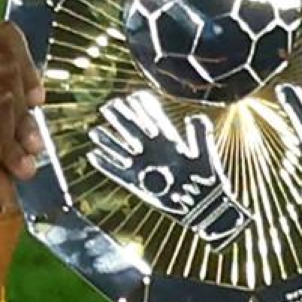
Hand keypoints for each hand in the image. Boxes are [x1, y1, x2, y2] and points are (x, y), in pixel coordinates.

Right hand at [0, 22, 44, 214]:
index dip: (28, 65)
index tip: (38, 101)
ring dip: (9, 141)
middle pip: (7, 70)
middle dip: (22, 115)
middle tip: (19, 144)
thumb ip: (23, 96)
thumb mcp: (17, 120)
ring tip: (0, 158)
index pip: (4, 34)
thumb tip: (35, 97)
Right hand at [86, 90, 250, 247]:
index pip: (152, 120)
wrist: (204, 206)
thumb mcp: (206, 156)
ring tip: (94, 131)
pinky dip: (106, 166)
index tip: (131, 96)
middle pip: (133, 132)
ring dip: (109, 142)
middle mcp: (154, 153)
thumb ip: (201, 135)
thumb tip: (195, 117)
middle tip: (107, 106)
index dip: (142, 108)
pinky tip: (93, 156)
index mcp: (170, 143)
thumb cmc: (208, 181)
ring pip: (122, 152)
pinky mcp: (139, 185)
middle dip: (120, 119)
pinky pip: (118, 174)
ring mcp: (146, 169)